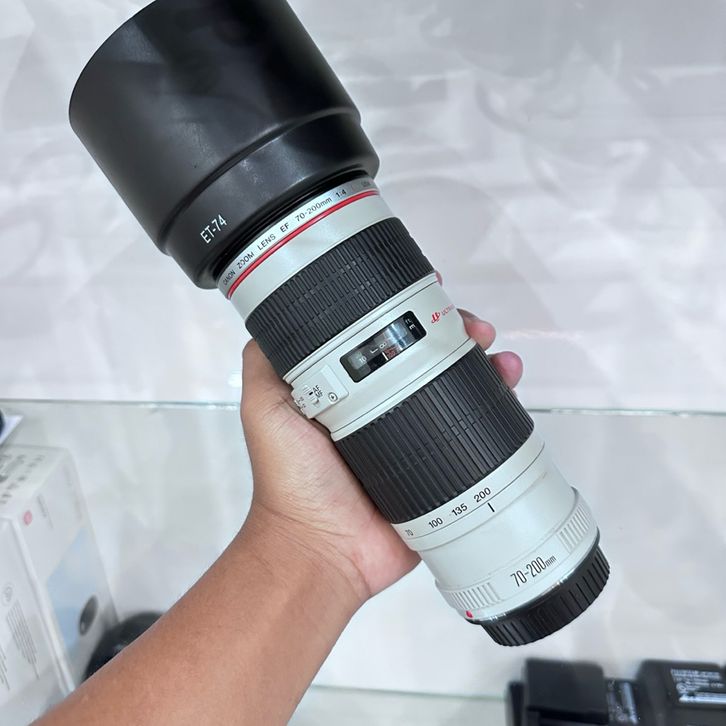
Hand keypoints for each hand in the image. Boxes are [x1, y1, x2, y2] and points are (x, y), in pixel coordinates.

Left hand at [240, 308, 522, 606]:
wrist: (323, 551)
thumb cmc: (290, 481)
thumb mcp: (265, 409)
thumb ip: (266, 363)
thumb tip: (276, 313)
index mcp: (351, 389)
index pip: (387, 337)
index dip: (412, 312)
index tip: (430, 292)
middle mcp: (386, 406)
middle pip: (430, 357)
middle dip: (456, 333)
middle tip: (472, 327)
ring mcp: (416, 436)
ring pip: (458, 386)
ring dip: (483, 361)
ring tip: (495, 353)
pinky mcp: (442, 467)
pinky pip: (476, 431)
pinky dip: (497, 404)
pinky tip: (508, 384)